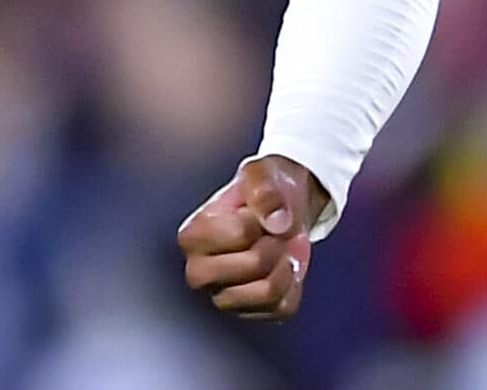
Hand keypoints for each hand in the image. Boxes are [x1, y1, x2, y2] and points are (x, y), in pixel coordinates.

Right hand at [177, 155, 328, 320]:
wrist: (280, 208)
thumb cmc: (261, 191)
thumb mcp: (261, 174)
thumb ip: (265, 190)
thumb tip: (277, 222)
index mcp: (193, 236)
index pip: (239, 234)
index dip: (260, 219)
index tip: (257, 212)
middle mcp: (200, 272)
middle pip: (254, 266)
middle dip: (275, 243)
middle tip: (273, 230)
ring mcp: (223, 296)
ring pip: (268, 294)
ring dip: (286, 265)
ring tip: (282, 248)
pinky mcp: (248, 312)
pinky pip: (283, 307)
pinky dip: (294, 283)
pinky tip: (286, 265)